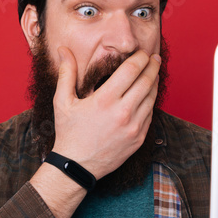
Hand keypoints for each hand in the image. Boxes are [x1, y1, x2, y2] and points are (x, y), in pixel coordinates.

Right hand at [50, 46, 159, 179]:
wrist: (77, 166)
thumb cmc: (69, 132)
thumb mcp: (62, 101)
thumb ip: (66, 73)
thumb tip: (63, 50)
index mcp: (105, 100)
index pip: (131, 70)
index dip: (140, 58)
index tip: (142, 52)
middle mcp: (123, 112)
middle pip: (146, 81)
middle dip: (153, 66)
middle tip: (154, 58)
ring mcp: (133, 127)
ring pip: (152, 98)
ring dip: (154, 83)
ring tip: (153, 74)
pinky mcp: (139, 138)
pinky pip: (150, 115)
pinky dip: (151, 102)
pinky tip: (148, 95)